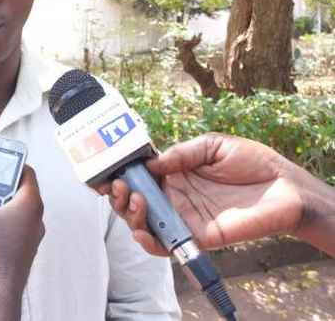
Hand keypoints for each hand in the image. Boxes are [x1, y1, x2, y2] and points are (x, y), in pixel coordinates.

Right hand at [98, 133, 308, 255]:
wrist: (284, 186)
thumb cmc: (251, 161)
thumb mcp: (213, 145)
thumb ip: (181, 154)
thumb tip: (151, 164)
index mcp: (174, 172)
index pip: (139, 174)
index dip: (119, 173)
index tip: (104, 170)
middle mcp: (173, 195)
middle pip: (133, 199)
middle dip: (117, 194)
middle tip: (116, 186)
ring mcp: (182, 216)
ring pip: (143, 222)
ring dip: (128, 213)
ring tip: (133, 199)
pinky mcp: (195, 235)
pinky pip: (165, 243)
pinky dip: (148, 240)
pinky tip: (141, 230)